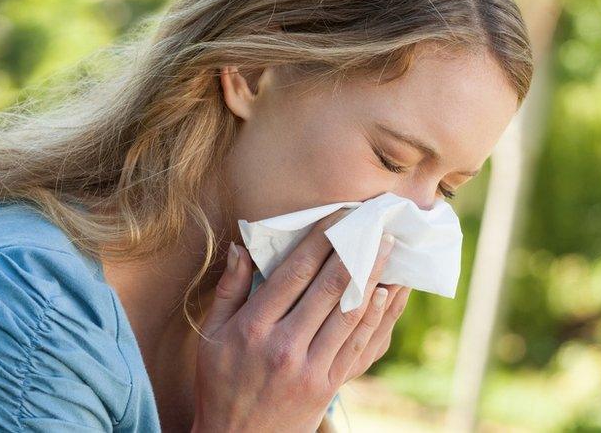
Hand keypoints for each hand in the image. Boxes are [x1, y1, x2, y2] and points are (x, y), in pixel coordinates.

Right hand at [191, 208, 410, 431]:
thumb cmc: (220, 384)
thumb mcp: (211, 335)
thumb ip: (229, 289)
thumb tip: (240, 246)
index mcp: (253, 328)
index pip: (294, 273)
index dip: (320, 239)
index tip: (339, 215)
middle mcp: (283, 345)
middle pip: (328, 287)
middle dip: (355, 249)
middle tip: (376, 222)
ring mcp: (309, 368)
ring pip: (349, 312)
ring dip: (373, 276)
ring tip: (389, 248)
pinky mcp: (327, 385)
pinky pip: (357, 344)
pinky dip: (375, 315)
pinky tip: (385, 293)